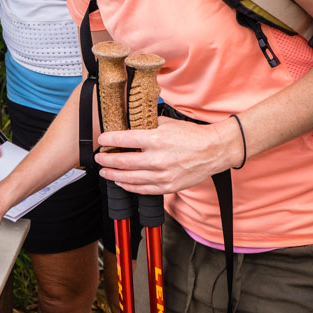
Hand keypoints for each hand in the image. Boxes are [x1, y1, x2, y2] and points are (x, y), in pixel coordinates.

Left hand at [95, 116, 242, 193]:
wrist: (213, 151)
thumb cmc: (191, 136)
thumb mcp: (167, 123)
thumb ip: (147, 125)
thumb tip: (130, 125)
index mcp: (156, 139)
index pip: (124, 139)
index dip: (108, 140)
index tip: (102, 140)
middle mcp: (157, 158)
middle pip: (122, 162)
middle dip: (106, 160)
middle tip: (99, 158)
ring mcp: (162, 175)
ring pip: (130, 178)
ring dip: (113, 175)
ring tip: (105, 171)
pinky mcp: (168, 186)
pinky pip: (143, 189)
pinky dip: (128, 186)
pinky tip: (121, 182)